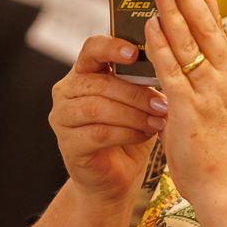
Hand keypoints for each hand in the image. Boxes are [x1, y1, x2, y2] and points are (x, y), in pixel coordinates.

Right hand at [49, 35, 167, 208]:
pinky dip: (126, 133)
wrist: (115, 179)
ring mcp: (61, 117)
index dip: (111, 47)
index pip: (91, 49)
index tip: (135, 53)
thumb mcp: (139, 104)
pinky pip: (98, 133)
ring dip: (132, 114)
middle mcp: (66, 91)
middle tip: (163, 104)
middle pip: (98, 82)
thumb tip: (165, 63)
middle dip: (135, 93)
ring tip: (157, 121)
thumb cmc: (128, 136)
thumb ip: (143, 83)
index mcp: (84, 73)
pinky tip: (144, 135)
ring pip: (97, 108)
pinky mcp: (66, 143)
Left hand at [145, 0, 226, 211]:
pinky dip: (160, 44)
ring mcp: (207, 93)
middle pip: (205, 26)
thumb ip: (203, 87)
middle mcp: (221, 80)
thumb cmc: (216, 155)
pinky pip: (171, 69)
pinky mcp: (188, 108)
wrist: (225, 189)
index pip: (217, 28)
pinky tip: (150, 24)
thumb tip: (188, 66)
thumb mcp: (213, 112)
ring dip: (172, 10)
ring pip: (188, 41)